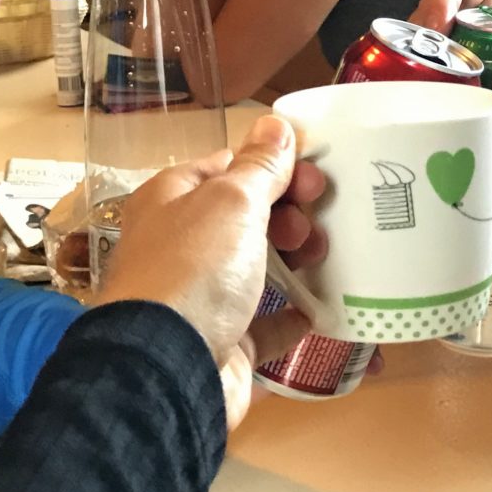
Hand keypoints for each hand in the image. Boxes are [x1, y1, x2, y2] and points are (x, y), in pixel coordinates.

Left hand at [88, 115, 327, 428]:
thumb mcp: (232, 201)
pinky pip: (264, 324)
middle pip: (245, 219)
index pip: (227, 168)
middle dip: (289, 215)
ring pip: (256, 268)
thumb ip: (260, 165)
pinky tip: (318, 309)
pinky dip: (292, 316)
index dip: (273, 168)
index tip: (314, 179)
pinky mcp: (221, 343)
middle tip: (314, 224)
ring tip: (322, 260)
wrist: (168, 370)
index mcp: (171, 201)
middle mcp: (179, 246)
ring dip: (296, 260)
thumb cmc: (194, 269)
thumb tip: (274, 121)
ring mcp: (198, 298)